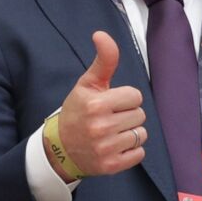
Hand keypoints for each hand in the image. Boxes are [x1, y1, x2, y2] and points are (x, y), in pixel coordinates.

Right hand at [48, 31, 147, 180]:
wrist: (60, 148)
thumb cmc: (77, 111)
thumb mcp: (87, 84)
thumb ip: (103, 60)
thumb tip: (101, 34)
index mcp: (96, 104)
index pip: (135, 96)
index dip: (125, 98)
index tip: (110, 103)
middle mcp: (101, 127)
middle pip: (140, 115)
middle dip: (128, 115)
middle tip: (110, 118)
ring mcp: (106, 148)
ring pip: (141, 134)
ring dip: (130, 133)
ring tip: (112, 133)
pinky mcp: (111, 165)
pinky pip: (139, 153)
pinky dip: (131, 150)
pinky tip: (114, 146)